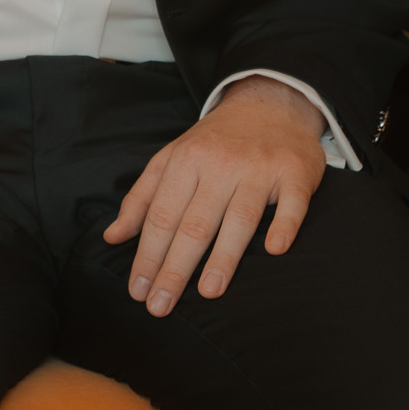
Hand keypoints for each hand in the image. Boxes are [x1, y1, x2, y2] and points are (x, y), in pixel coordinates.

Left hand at [102, 75, 327, 315]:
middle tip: (161, 305)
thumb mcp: (169, 160)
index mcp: (184, 162)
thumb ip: (141, 199)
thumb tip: (113, 236)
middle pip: (194, 224)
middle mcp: (219, 165)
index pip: (160, 217)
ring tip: (208, 291)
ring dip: (223, 257)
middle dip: (174, 268)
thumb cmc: (213, 142)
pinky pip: (292, 203)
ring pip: (238, 218)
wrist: (269, 104)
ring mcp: (259, 168)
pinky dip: (284, 225)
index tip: (137, 291)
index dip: (146, 256)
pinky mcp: (296, 172)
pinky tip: (274, 251)